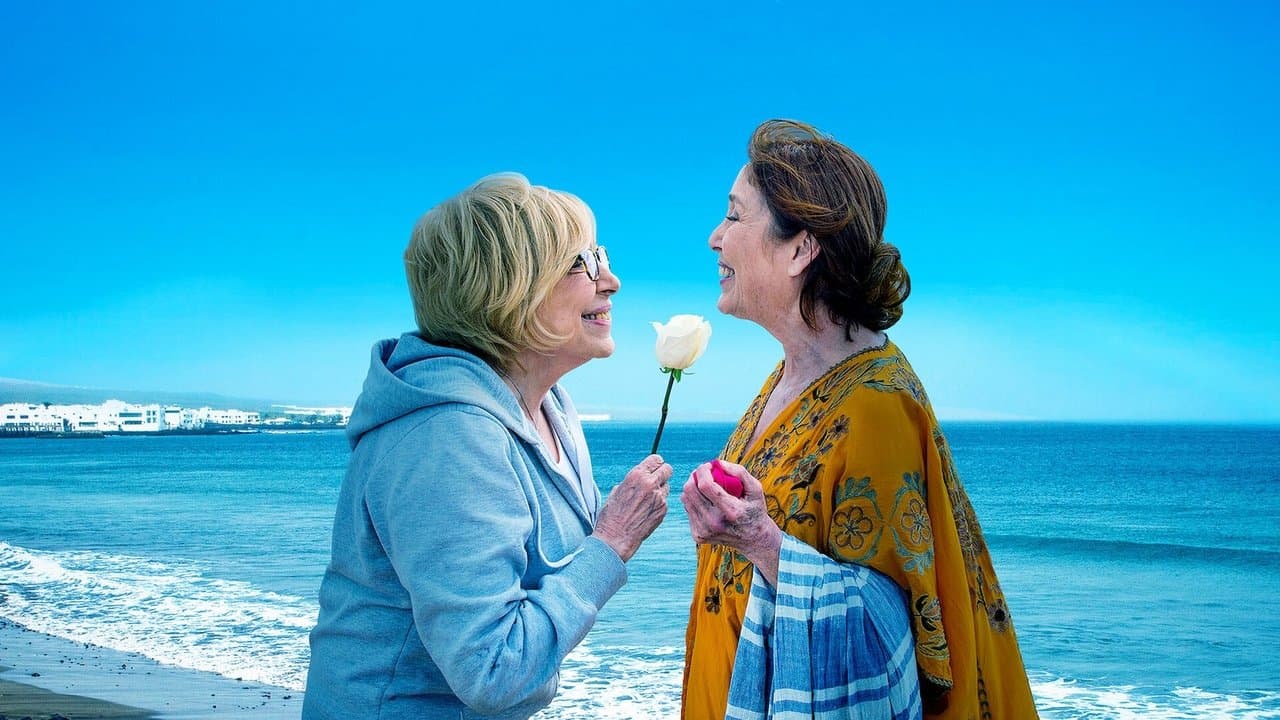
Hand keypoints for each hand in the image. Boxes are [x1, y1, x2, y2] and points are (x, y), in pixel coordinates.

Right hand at [592, 454, 671, 561]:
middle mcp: (650, 484)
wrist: (615, 538)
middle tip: (656, 481)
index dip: (655, 464)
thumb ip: (634, 481)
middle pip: (668, 469)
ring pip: (667, 486)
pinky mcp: (663, 510)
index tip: (654, 468)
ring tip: (646, 501)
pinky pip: (665, 501)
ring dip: (660, 490)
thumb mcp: (618, 490)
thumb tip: (643, 476)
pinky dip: (659, 504)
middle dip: (662, 474)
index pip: (656, 459)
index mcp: (637, 475)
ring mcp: (659, 498)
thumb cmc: (612, 515)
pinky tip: (647, 511)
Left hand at [680, 460, 781, 584]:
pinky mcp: (698, 535)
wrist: (754, 540)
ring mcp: (704, 531)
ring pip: (685, 498)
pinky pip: (687, 508)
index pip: (705, 485)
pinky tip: (706, 500)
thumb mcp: (756, 489)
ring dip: (692, 486)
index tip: (709, 465)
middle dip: (695, 475)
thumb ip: (739, 472)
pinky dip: (693, 500)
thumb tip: (717, 463)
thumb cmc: (755, 510)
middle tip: (705, 472)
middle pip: (691, 490)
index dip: (703, 470)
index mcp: (730, 511)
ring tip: (705, 485)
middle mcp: (714, 523)